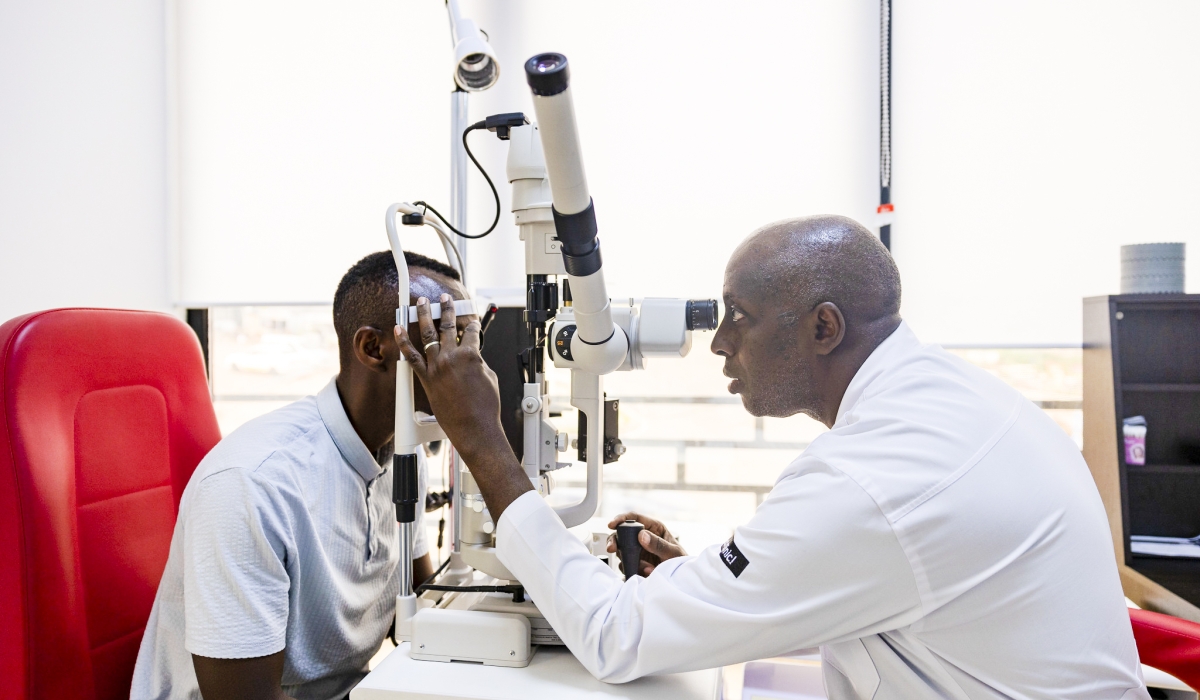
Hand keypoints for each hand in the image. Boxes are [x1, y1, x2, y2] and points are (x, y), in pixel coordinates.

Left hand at [395, 295, 531, 518]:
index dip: (472, 323)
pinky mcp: (426, 378)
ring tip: (421, 302)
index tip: (470, 319)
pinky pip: (411, 356)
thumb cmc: (486, 407)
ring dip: (423, 315)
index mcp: (472, 355)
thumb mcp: (489, 377)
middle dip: (447, 309)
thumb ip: (478, 362)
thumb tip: (470, 357)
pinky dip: (403, 341)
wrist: (474, 427)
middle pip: (449, 326)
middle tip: (444, 298)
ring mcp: (437, 366)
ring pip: (428, 334)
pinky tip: (398, 327)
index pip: (472, 331)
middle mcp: (453, 357)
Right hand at [606, 512, 686, 575]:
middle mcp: (643, 537)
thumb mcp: (673, 552)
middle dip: (615, 541)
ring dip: (629, 560)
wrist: (680, 578)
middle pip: (622, 534)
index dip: (621, 519)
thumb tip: (642, 535)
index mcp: (653, 528)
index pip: (634, 518)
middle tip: (612, 548)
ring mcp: (637, 551)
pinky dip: (631, 569)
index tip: (612, 524)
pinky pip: (625, 564)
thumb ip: (658, 544)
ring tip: (647, 568)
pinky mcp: (634, 563)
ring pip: (622, 550)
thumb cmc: (680, 561)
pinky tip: (645, 573)